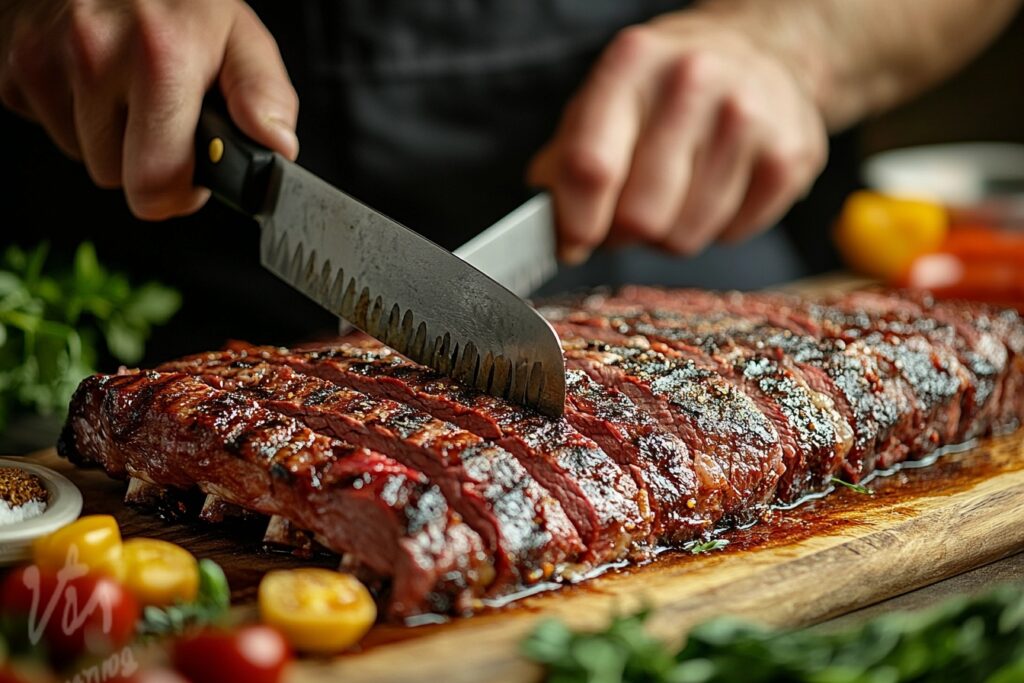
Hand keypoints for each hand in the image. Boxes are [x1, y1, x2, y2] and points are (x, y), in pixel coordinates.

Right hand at [0, 0, 297, 219]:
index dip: (179, 193)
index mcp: (161, 57)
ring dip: (106, 132)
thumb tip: (277, 147)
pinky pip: (45, 122)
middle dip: (143, 159)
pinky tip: (87, 69)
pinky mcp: (9, 61)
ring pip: (79, 153)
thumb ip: (264, 93)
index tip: (191, 175)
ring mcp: (41, 56)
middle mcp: (94, 55)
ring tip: (123, 80)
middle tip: (161, 116)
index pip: (156, 184)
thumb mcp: (237, 32)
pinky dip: (69, 107)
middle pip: (115, 177)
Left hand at [529, 11, 827, 262]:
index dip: (575, 222)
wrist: (763, 52)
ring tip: (675, 196)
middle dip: (624, 234)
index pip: (590, 167)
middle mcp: (693, 82)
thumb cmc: (668, 85)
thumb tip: (545, 218)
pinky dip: (716, 230)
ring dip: (669, 235)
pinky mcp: (789, 157)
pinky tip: (715, 190)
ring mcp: (748, 118)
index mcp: (633, 64)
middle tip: (626, 219)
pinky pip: (731, 236)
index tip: (572, 242)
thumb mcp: (608, 96)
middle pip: (640, 216)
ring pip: (684, 237)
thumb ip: (568, 155)